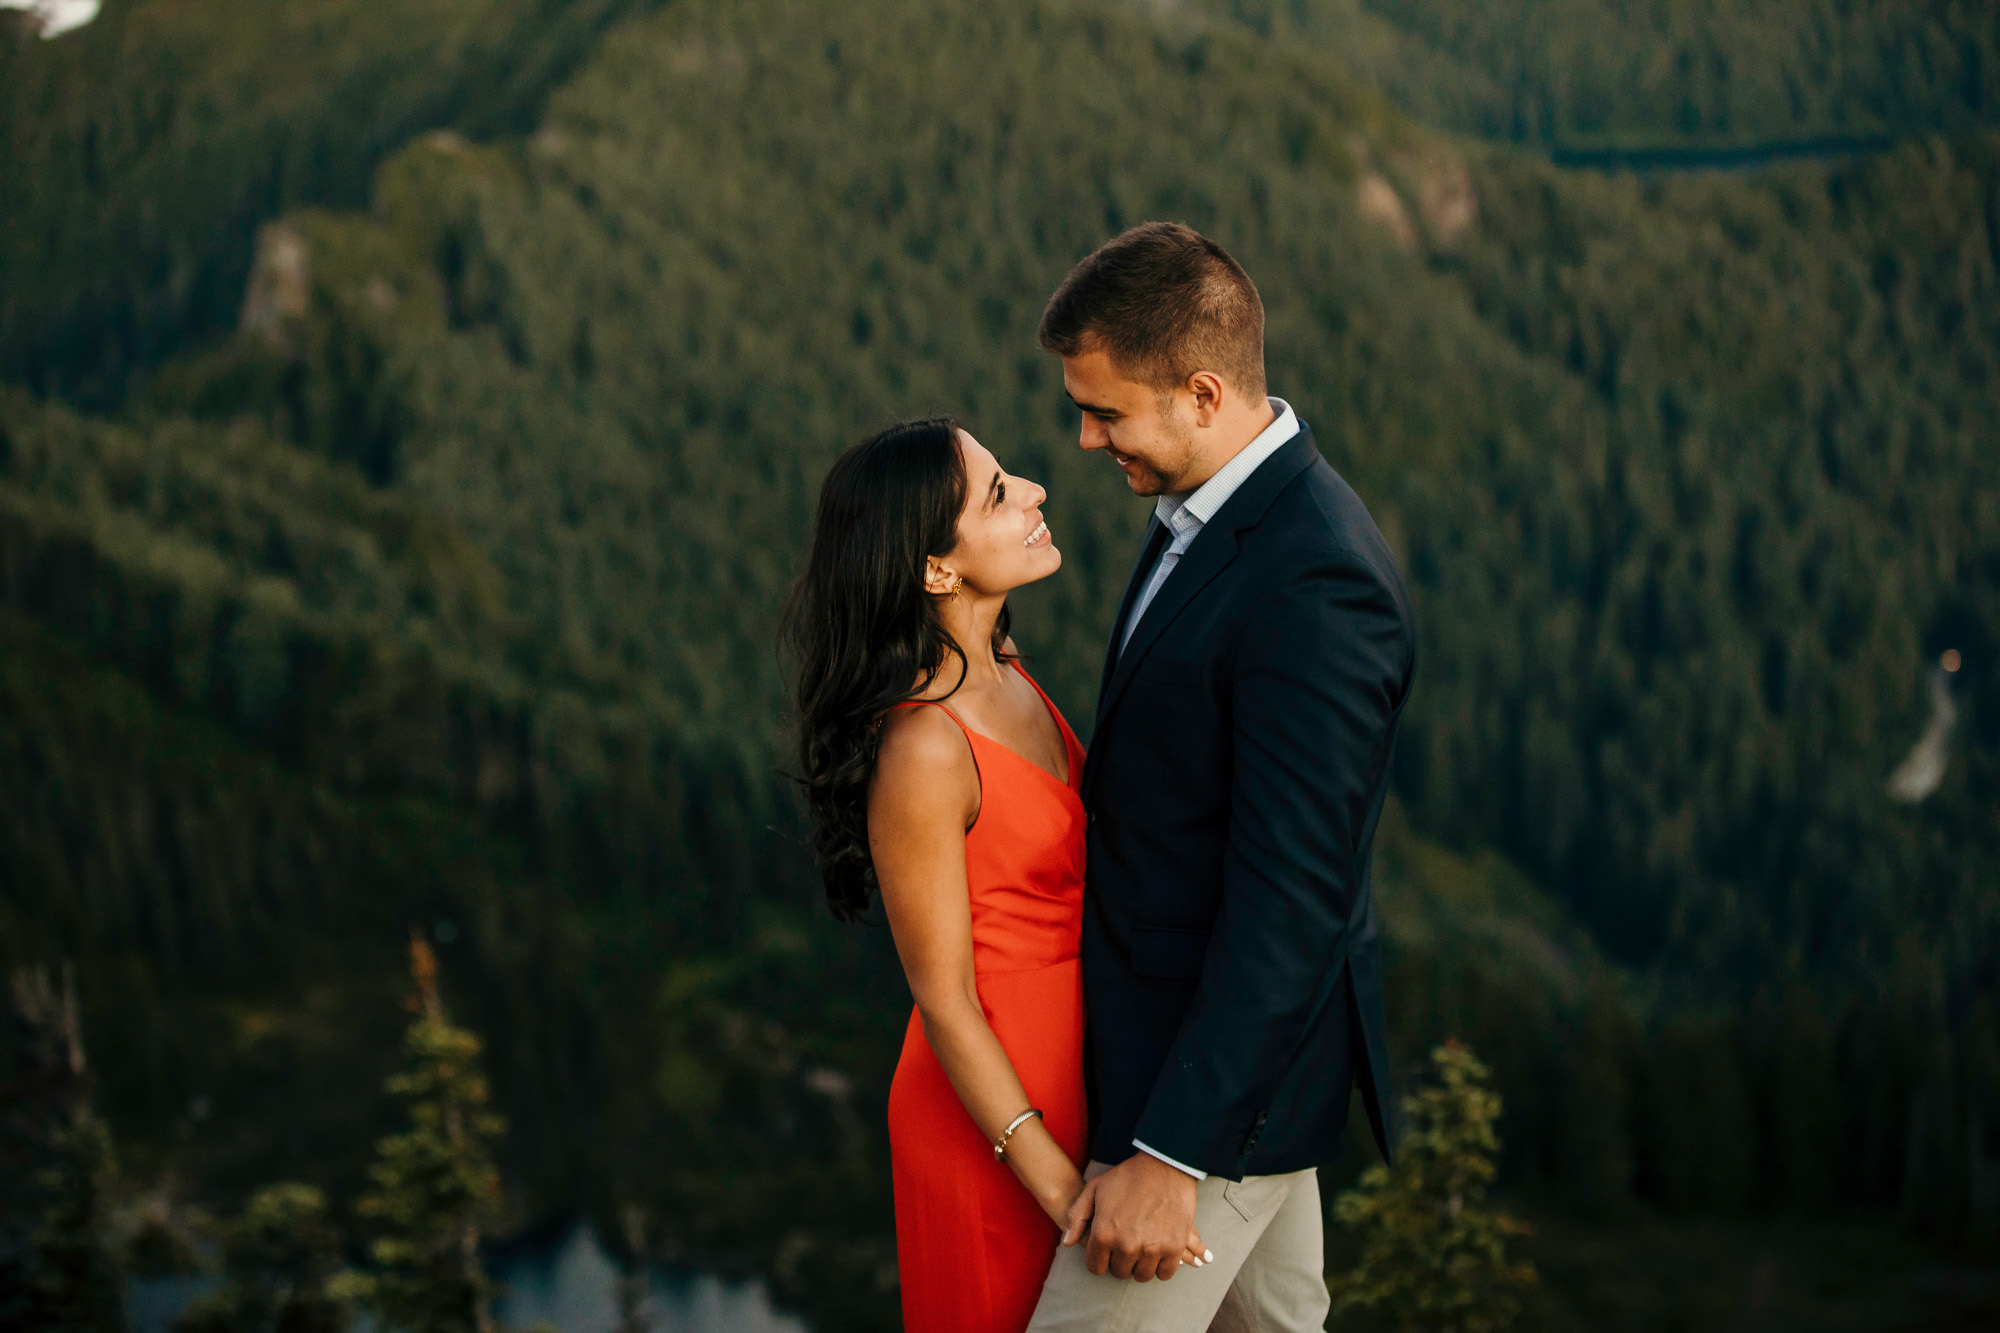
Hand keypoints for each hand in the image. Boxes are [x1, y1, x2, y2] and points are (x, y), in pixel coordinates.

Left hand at [1072, 1153, 1204, 1280]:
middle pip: (1119, 1272)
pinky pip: (1164, 1273)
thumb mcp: (1095, 1189)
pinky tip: (1159, 1254)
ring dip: (1141, 1265)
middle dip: (1120, 1262)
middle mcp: (1126, 1246)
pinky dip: (1161, 1267)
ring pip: (1142, 1275)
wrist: (1165, 1166)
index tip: (1107, 1252)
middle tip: (1126, 1247)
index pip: (1096, 1266)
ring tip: (1142, 1250)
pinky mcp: (1173, 1248)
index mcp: (1104, 1234)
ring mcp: (1151, 1249)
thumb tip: (1067, 1243)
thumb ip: (1077, 1216)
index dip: (1100, 1259)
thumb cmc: (1128, 1176)